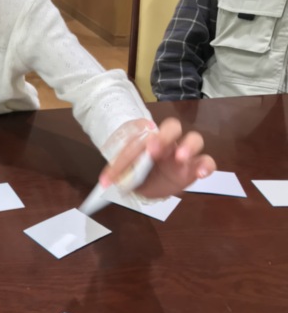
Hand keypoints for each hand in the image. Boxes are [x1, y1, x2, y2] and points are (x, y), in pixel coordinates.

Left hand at [100, 117, 215, 199]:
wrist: (146, 185)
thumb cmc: (135, 172)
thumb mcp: (124, 172)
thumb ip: (118, 173)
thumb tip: (105, 182)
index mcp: (148, 139)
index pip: (145, 135)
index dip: (140, 144)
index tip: (134, 153)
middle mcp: (167, 143)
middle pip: (173, 127)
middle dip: (165, 136)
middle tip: (154, 150)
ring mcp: (183, 154)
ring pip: (194, 139)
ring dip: (188, 146)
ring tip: (181, 158)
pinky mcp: (194, 168)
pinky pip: (207, 161)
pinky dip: (206, 165)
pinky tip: (200, 173)